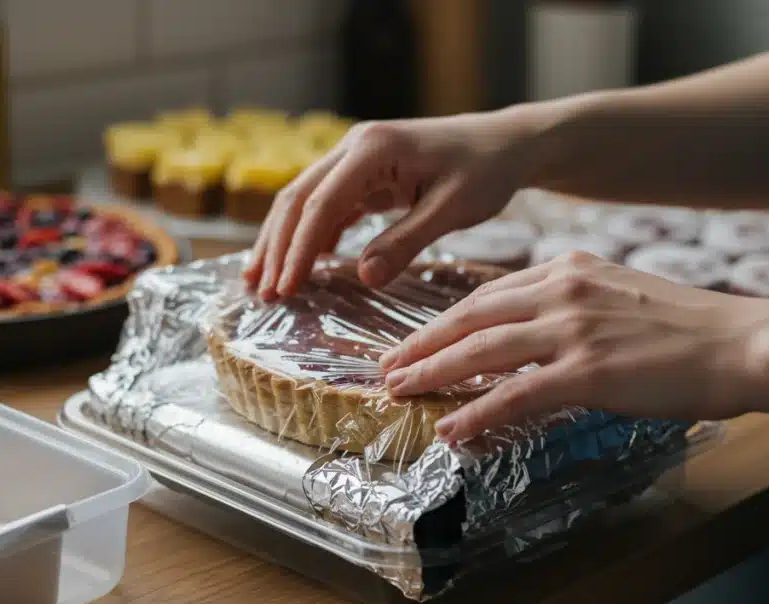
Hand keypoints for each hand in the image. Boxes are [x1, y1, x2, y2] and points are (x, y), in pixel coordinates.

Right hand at [243, 111, 540, 298]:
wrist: (505, 145)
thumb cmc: (486, 172)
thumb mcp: (452, 210)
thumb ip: (407, 242)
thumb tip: (364, 278)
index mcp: (374, 149)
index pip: (320, 204)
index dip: (298, 250)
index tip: (285, 288)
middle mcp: (355, 146)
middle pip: (298, 199)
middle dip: (276, 248)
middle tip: (262, 293)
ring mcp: (356, 158)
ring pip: (305, 201)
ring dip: (284, 242)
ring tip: (264, 284)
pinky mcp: (364, 173)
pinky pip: (326, 205)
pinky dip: (310, 236)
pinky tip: (301, 267)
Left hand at [378, 252, 768, 442]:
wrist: (743, 341)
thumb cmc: (691, 327)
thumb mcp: (623, 294)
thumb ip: (577, 304)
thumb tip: (539, 331)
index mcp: (569, 269)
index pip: (489, 293)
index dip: (445, 321)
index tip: (417, 340)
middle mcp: (564, 291)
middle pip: (471, 316)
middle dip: (422, 343)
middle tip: (388, 367)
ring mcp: (574, 329)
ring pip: (482, 350)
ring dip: (433, 373)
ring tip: (400, 392)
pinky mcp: (588, 371)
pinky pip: (516, 393)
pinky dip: (477, 412)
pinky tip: (453, 429)